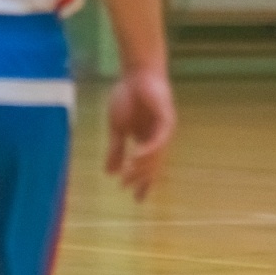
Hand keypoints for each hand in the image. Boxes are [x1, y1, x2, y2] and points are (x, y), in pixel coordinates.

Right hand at [105, 67, 175, 201]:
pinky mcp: (166, 120)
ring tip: (129, 177)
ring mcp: (163, 130)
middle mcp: (158, 139)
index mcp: (145, 141)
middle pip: (153, 165)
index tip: (137, 200)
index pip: (146, 167)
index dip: (142, 183)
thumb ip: (115, 150)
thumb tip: (109, 172)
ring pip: (156, 156)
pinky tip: (137, 158)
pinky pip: (158, 140)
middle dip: (142, 179)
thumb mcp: (117, 128)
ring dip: (142, 167)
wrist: (136, 74)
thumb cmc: (127, 97)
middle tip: (131, 191)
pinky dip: (148, 150)